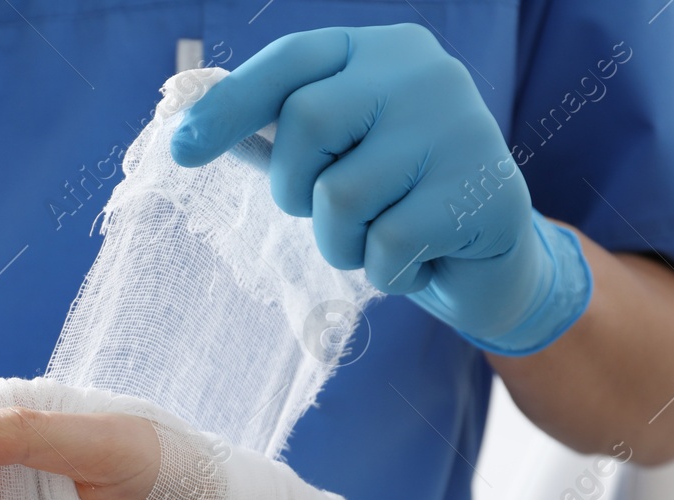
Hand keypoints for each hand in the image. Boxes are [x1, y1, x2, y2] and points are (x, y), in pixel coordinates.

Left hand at [170, 24, 590, 354]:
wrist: (492, 261)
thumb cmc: (400, 202)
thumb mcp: (338, 159)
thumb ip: (278, 136)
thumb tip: (188, 123)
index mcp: (382, 52)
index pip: (292, 61)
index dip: (231, 105)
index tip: (180, 150)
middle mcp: (425, 73)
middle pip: (309, 121)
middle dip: (294, 189)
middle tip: (325, 215)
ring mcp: (460, 127)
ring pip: (343, 194)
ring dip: (340, 244)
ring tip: (377, 243)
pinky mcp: (482, 191)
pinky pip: (387, 246)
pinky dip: (385, 273)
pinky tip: (417, 262)